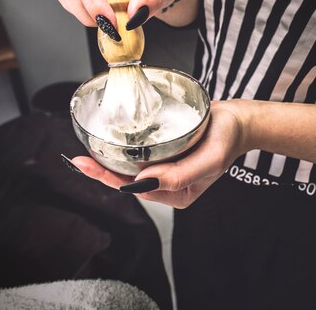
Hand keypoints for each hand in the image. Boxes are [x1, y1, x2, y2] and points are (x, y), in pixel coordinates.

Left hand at [69, 100, 248, 208]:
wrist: (238, 122)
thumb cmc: (226, 140)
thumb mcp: (208, 160)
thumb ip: (180, 175)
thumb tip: (143, 180)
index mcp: (177, 194)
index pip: (136, 189)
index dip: (109, 178)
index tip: (88, 166)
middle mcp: (168, 184)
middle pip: (128, 181)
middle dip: (102, 171)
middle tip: (77, 160)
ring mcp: (166, 169)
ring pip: (130, 169)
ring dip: (109, 161)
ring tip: (85, 154)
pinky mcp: (165, 153)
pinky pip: (138, 156)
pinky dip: (121, 151)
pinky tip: (107, 144)